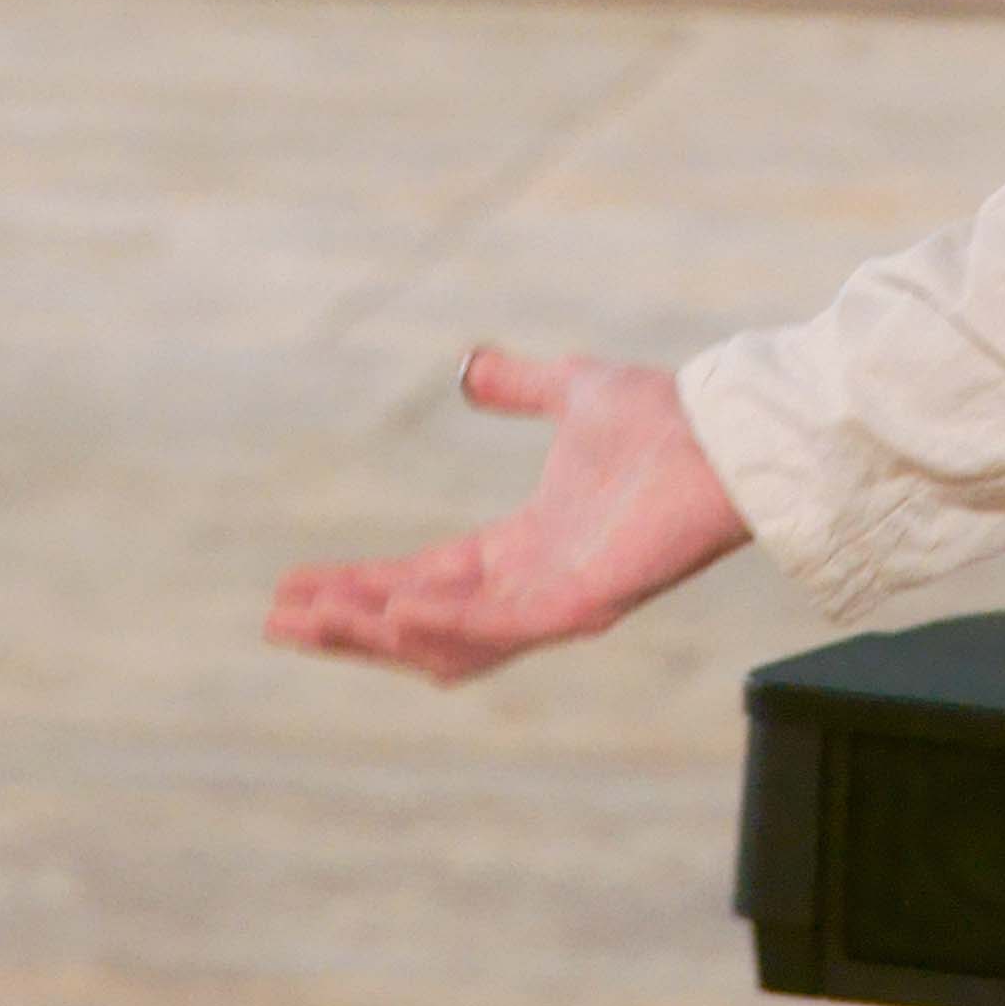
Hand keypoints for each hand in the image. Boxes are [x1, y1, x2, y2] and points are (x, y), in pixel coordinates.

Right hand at [264, 347, 748, 682]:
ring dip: (377, 632)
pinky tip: (389, 610)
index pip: (425, 578)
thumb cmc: (665, 417)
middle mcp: (534, 584)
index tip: (294, 585)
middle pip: (420, 618)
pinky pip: (500, 628)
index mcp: (526, 545)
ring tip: (311, 621)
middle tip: (279, 618)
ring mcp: (557, 601)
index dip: (360, 585)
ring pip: (447, 638)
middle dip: (348, 622)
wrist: (725, 429)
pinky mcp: (583, 604)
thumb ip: (520, 385)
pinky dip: (442, 623)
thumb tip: (470, 367)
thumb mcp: (572, 391)